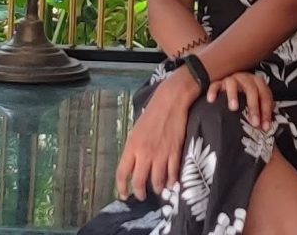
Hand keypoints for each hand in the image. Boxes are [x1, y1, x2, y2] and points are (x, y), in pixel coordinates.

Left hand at [116, 70, 197, 200]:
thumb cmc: (152, 112)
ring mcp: (160, 154)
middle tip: (142, 196)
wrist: (171, 101)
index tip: (124, 194)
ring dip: (156, 188)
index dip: (122, 187)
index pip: (122, 173)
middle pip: (139, 181)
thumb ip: (134, 148)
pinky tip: (171, 183)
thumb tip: (134, 163)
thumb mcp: (136, 130)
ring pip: (157, 181)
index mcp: (132, 146)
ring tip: (157, 190)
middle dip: (140, 193)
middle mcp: (144, 153)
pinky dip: (172, 181)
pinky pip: (173, 173)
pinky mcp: (175, 152)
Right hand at [207, 71, 273, 130]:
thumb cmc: (245, 97)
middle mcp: (245, 79)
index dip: (266, 112)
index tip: (265, 126)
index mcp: (258, 83)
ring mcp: (231, 80)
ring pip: (233, 84)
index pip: (265, 96)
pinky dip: (213, 92)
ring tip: (233, 108)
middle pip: (251, 89)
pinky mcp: (218, 82)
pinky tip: (212, 100)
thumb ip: (260, 113)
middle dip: (254, 107)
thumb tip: (265, 129)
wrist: (230, 87)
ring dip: (234, 96)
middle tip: (254, 122)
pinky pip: (215, 85)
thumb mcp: (255, 102)